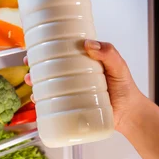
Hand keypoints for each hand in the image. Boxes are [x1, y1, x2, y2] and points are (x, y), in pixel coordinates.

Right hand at [23, 40, 145, 130]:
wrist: (129, 114)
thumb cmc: (126, 88)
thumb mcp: (119, 66)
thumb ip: (108, 53)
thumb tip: (89, 44)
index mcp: (83, 62)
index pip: (62, 52)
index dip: (47, 48)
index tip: (36, 46)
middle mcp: (74, 76)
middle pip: (50, 68)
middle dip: (35, 65)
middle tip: (29, 64)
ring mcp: (72, 92)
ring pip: (48, 85)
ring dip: (35, 83)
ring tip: (30, 82)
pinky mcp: (71, 107)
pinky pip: (53, 104)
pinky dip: (41, 102)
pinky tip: (36, 101)